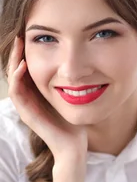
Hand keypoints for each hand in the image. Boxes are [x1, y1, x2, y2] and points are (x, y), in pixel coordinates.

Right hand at [7, 37, 87, 162]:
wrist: (74, 146)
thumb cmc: (75, 123)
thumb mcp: (73, 97)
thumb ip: (70, 82)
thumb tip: (78, 64)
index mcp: (37, 94)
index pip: (26, 69)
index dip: (27, 53)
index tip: (32, 36)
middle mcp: (28, 99)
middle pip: (16, 71)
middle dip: (18, 52)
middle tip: (21, 35)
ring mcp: (25, 106)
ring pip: (13, 78)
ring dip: (14, 61)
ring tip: (19, 45)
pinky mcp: (25, 113)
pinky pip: (16, 92)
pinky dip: (17, 78)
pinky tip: (23, 65)